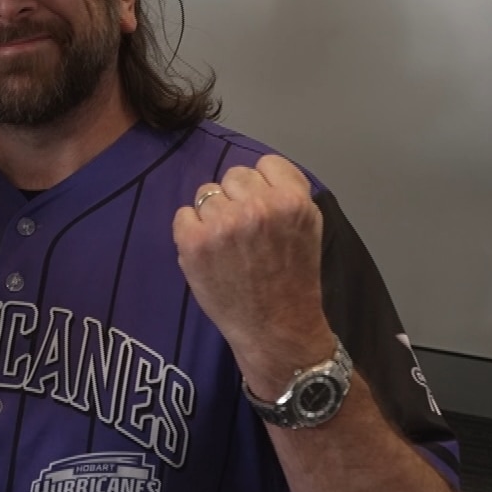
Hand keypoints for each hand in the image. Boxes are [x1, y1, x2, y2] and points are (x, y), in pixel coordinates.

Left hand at [172, 155, 336, 396]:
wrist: (275, 327)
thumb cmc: (292, 278)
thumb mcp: (308, 226)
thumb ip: (287, 195)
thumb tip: (258, 174)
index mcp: (291, 200)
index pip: (266, 164)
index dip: (264, 186)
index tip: (265, 209)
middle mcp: (257, 207)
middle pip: (234, 175)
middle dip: (237, 198)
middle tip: (245, 231)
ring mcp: (223, 223)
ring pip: (206, 193)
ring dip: (213, 214)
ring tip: (228, 245)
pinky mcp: (194, 242)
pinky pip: (183, 215)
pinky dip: (191, 231)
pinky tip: (209, 252)